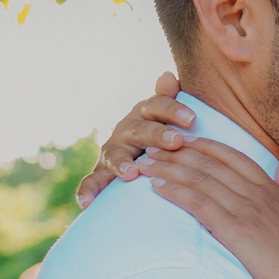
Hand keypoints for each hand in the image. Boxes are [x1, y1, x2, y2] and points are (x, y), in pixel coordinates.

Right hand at [75, 71, 194, 209]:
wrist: (142, 151)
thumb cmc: (165, 130)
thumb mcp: (169, 114)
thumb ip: (169, 98)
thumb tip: (168, 75)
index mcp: (146, 113)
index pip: (158, 106)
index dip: (174, 110)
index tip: (192, 118)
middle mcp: (127, 129)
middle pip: (140, 129)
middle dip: (157, 135)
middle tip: (175, 141)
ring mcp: (113, 150)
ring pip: (114, 154)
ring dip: (121, 163)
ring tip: (131, 173)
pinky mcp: (102, 171)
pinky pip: (93, 180)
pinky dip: (88, 190)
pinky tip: (86, 202)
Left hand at [134, 137, 278, 278]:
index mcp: (276, 191)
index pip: (235, 157)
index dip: (207, 146)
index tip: (185, 141)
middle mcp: (259, 195)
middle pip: (211, 164)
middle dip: (178, 153)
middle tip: (154, 147)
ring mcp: (247, 210)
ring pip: (200, 179)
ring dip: (169, 169)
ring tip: (145, 164)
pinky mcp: (235, 230)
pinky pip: (198, 203)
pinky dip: (175, 192)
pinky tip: (157, 187)